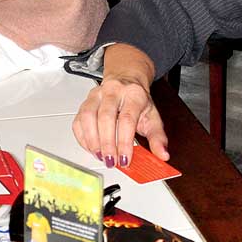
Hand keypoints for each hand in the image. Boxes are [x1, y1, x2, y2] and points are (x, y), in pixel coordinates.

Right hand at [71, 45, 168, 168]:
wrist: (126, 80)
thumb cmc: (138, 101)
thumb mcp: (153, 117)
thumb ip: (158, 137)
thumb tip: (163, 155)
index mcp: (133, 94)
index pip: (126, 119)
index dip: (124, 142)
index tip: (125, 160)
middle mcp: (113, 91)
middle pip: (105, 117)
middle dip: (107, 144)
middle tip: (111, 161)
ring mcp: (96, 95)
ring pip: (88, 117)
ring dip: (92, 141)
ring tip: (101, 156)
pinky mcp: (85, 102)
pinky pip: (78, 120)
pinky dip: (83, 138)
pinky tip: (91, 148)